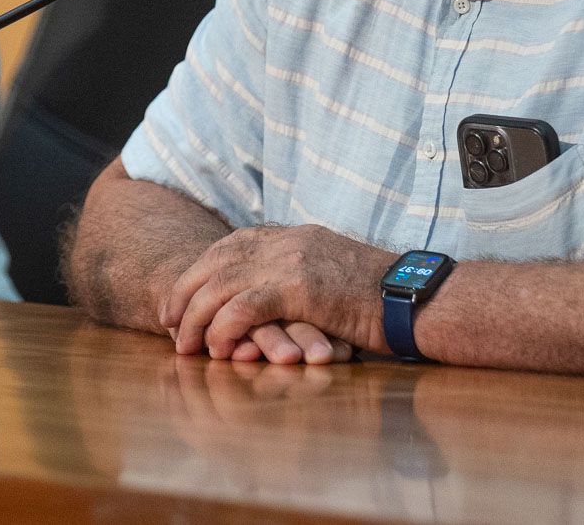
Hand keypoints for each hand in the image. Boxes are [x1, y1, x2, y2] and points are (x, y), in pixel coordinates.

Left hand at [160, 224, 392, 362]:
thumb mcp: (331, 273)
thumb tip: (270, 296)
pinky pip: (246, 305)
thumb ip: (298, 275)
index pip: (229, 245)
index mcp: (293, 235)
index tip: (179, 297)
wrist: (417, 296)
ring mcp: (293, 261)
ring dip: (196, 315)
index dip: (199, 271)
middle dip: (185, 291)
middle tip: (167, 320)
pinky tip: (216, 346)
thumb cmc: (380, 296)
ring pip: (223, 283)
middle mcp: (287, 241)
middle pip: (216, 260)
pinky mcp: (301, 287)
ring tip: (183, 344)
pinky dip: (224, 326)